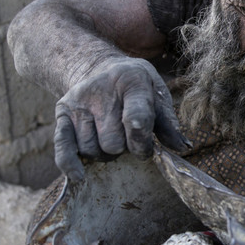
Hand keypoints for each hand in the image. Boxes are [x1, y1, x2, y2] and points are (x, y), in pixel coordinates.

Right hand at [53, 56, 188, 180]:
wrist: (100, 68)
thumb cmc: (136, 88)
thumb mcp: (157, 95)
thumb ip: (167, 123)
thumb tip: (181, 147)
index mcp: (132, 82)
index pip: (135, 115)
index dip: (141, 138)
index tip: (145, 149)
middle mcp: (102, 91)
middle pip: (113, 142)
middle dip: (124, 148)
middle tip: (127, 137)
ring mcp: (79, 104)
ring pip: (92, 150)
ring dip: (104, 154)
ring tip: (110, 137)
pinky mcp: (63, 113)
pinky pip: (63, 146)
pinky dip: (70, 163)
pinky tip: (78, 176)